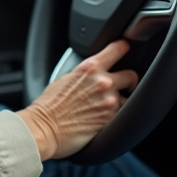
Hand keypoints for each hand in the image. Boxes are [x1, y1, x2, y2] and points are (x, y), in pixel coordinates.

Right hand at [16, 40, 137, 160]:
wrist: (44, 128)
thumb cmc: (48, 105)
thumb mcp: (65, 77)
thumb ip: (85, 73)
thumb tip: (93, 73)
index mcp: (90, 68)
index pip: (118, 49)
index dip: (125, 48)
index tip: (126, 50)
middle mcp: (103, 82)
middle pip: (132, 75)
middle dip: (128, 81)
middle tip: (123, 87)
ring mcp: (109, 102)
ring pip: (129, 99)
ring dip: (122, 102)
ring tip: (107, 107)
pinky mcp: (110, 120)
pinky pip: (123, 116)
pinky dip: (116, 117)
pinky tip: (103, 118)